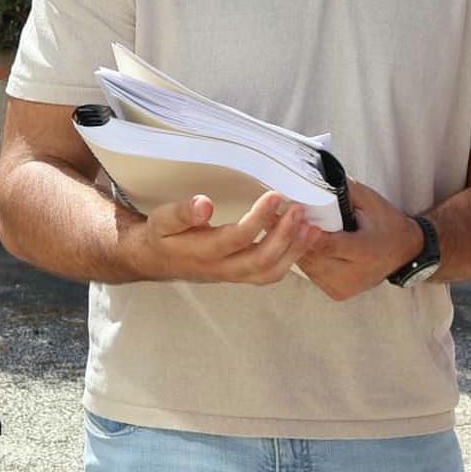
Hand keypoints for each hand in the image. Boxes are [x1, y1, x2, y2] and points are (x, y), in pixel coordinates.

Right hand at [132, 190, 323, 284]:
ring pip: (270, 272)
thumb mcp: (162, 220)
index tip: (275, 195)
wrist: (159, 260)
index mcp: (202, 253)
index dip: (258, 218)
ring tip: (311, 227)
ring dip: (294, 250)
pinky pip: (271, 273)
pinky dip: (292, 257)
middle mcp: (221, 269)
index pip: (236, 238)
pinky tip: (304, 238)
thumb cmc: (164, 236)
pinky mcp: (243, 275)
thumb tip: (204, 204)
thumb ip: (182, 213)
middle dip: (284, 236)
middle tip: (299, 210)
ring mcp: (234, 275)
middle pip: (260, 261)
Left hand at [296, 182, 423, 301]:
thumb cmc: (387, 225)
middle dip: (298, 237)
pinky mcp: (337, 292)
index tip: (293, 217)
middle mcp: (355, 275)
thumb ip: (343, 192)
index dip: (307, 232)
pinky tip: (305, 243)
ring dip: (298, 248)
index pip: (328, 245)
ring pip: (308, 267)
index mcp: (367, 251)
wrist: (403, 252)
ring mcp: (345, 287)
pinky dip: (307, 258)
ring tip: (289, 228)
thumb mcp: (370, 202)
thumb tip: (316, 181)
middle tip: (284, 218)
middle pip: (314, 257)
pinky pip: (312, 273)